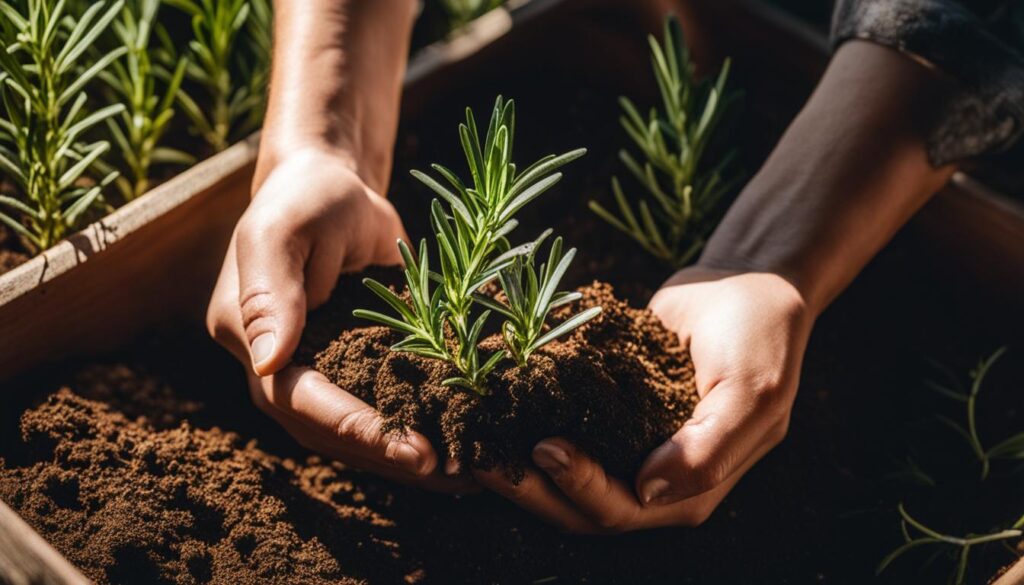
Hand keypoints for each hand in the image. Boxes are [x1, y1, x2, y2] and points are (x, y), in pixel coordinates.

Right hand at [207, 148, 472, 492]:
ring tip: (468, 471)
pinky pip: (384, 404)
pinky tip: (464, 440)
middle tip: (452, 470)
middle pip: (330, 432)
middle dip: (390, 452)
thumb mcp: (281, 230)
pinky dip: (420, 424)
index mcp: (250, 341)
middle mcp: (280, 370)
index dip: (354, 428)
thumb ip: (270, 292)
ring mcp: (321, 371)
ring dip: (408, 454)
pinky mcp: (357, 365)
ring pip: (357, 432)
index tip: (411, 449)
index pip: (298, 401)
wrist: (336, 184)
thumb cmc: (306, 198)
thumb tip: (270, 364)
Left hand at [475, 266, 811, 530]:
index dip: (580, 487)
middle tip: (482, 454)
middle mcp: (655, 478)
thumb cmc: (759, 336)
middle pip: (581, 506)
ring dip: (517, 468)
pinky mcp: (607, 414)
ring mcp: (628, 447)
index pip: (624, 509)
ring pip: (563, 479)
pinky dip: (526, 426)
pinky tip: (490, 410)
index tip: (543, 447)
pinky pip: (564, 431)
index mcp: (693, 485)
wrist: (746, 284)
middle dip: (531, 488)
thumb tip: (647, 492)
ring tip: (472, 439)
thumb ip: (709, 449)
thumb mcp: (751, 391)